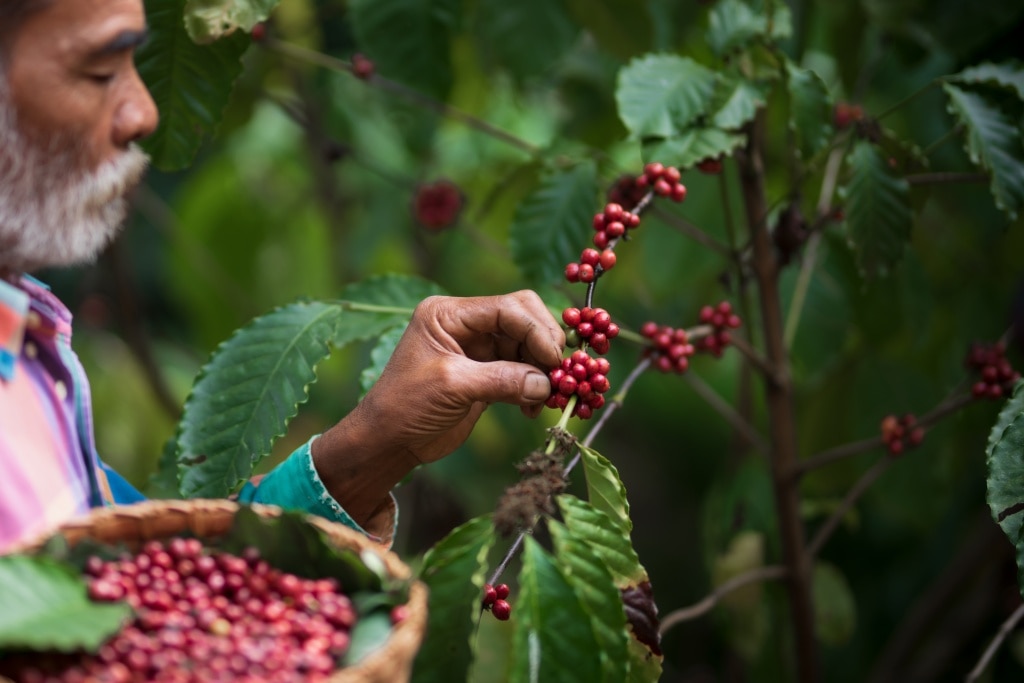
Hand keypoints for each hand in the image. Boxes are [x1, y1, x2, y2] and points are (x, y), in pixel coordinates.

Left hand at [312, 290, 564, 526]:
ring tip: (546, 398)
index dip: (535, 329)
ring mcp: (478, 348)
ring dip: (542, 370)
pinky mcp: (487, 373)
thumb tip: (546, 383)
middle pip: (523, 318)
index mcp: (448, 314)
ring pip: (528, 345)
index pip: (506, 307)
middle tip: (558, 375)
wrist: (389, 441)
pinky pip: (523, 370)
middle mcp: (465, 324)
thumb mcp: (452, 387)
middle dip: (544, 345)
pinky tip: (532, 408)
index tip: (553, 359)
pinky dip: (534, 387)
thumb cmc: (406, 407)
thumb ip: (501, 380)